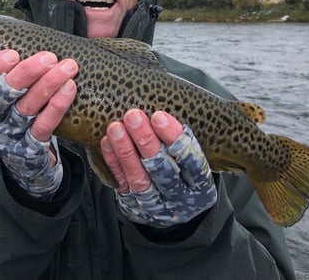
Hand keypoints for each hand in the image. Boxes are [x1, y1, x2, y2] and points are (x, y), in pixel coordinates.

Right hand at [0, 49, 77, 198]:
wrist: (25, 159)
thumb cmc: (19, 107)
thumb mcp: (9, 88)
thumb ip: (12, 66)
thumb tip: (30, 35)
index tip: (11, 54)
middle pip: (2, 95)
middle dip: (26, 73)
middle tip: (48, 57)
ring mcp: (10, 134)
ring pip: (25, 108)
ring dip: (48, 86)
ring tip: (68, 67)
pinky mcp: (29, 148)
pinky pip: (43, 126)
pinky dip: (57, 106)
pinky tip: (70, 88)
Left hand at [100, 110, 216, 227]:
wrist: (173, 201)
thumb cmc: (184, 166)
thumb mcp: (193, 155)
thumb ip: (182, 136)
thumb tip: (162, 101)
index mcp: (201, 187)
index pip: (192, 163)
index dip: (175, 138)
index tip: (159, 116)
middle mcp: (180, 199)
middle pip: (163, 170)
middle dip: (146, 141)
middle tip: (133, 116)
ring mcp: (155, 206)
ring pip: (139, 179)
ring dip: (125, 151)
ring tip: (115, 128)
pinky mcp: (134, 206)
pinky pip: (121, 183)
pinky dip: (113, 162)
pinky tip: (107, 142)